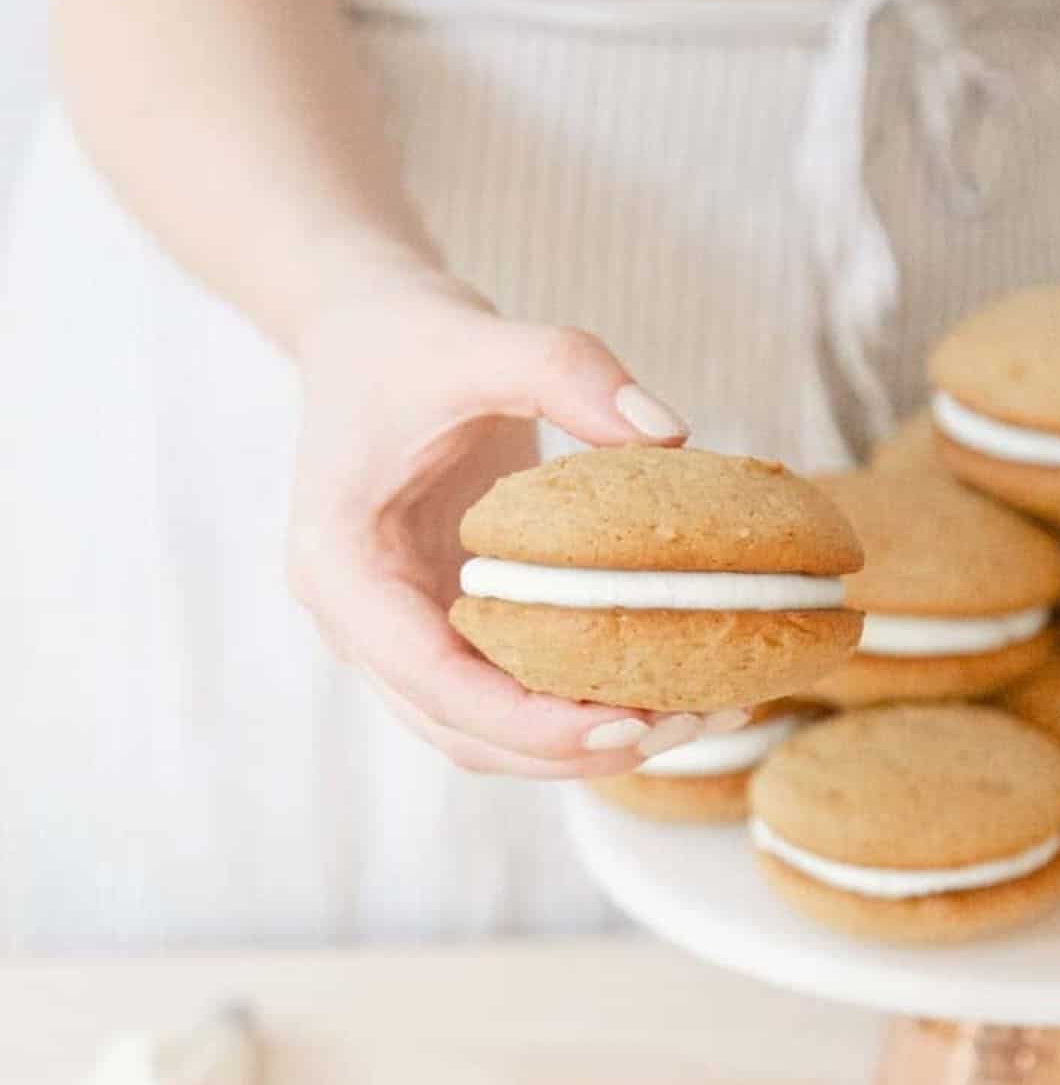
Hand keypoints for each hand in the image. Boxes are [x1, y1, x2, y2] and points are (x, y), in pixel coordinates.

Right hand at [288, 260, 701, 776]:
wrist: (367, 341)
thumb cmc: (406, 344)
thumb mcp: (480, 337)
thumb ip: (567, 370)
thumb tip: (669, 437)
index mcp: (341, 567)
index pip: (432, 679)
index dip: (527, 720)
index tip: (625, 723)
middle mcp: (359, 626)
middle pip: (465, 732)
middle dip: (573, 748)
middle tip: (685, 723)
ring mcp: (398, 639)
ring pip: (488, 735)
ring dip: (582, 745)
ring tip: (693, 718)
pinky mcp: (441, 635)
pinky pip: (508, 699)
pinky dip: (578, 710)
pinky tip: (662, 692)